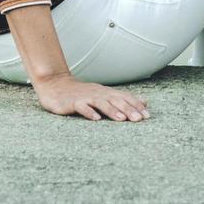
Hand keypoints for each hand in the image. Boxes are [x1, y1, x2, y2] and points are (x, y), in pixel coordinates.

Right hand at [32, 71, 148, 120]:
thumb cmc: (82, 93)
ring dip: (112, 111)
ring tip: (122, 119)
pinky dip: (89, 112)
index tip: (147, 116)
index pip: (125, 98)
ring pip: (101, 103)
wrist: (55, 85)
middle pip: (116, 100)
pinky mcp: (73, 102)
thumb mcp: (104, 94)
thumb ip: (123, 98)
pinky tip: (96, 119)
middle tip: (139, 119)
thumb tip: (144, 101)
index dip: (136, 106)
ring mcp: (86, 97)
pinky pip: (82, 107)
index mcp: (107, 92)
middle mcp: (99, 93)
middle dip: (128, 109)